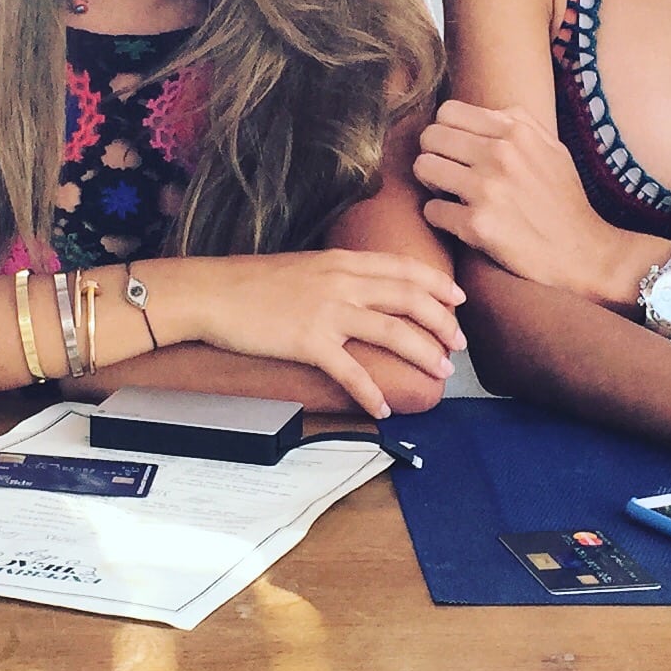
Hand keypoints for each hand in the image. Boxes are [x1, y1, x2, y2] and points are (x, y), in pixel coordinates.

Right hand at [158, 250, 466, 420]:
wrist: (211, 293)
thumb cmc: (250, 282)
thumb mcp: (304, 265)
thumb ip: (337, 274)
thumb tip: (361, 291)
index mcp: (342, 261)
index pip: (404, 268)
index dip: (437, 284)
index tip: (458, 300)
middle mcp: (342, 282)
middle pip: (410, 298)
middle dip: (443, 322)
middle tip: (459, 344)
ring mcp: (327, 311)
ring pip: (393, 331)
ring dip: (423, 353)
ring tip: (440, 372)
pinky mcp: (309, 341)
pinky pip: (351, 371)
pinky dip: (372, 392)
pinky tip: (384, 408)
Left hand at [414, 99, 654, 304]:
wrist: (582, 253)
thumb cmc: (565, 201)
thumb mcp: (553, 148)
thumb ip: (520, 122)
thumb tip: (485, 110)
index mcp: (516, 131)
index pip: (448, 112)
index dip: (446, 132)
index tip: (455, 151)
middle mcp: (500, 154)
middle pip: (429, 137)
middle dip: (434, 155)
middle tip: (447, 174)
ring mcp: (487, 189)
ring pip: (423, 168)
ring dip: (432, 184)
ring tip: (451, 196)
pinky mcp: (477, 225)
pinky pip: (432, 210)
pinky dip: (441, 217)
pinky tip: (460, 222)